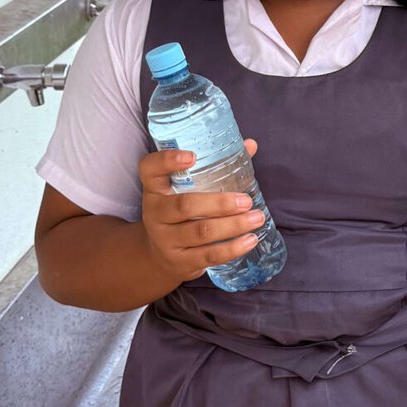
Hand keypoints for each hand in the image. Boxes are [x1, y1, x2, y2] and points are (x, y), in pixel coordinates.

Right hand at [137, 139, 263, 285]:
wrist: (158, 255)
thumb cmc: (180, 212)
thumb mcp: (186, 189)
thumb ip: (215, 166)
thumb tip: (250, 145)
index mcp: (155, 188)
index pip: (150, 169)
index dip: (167, 161)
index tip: (193, 156)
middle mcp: (155, 213)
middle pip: (185, 206)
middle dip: (220, 203)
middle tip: (246, 200)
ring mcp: (166, 239)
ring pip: (201, 232)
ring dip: (233, 226)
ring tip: (257, 218)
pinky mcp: (180, 261)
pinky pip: (208, 255)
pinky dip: (232, 249)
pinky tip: (250, 240)